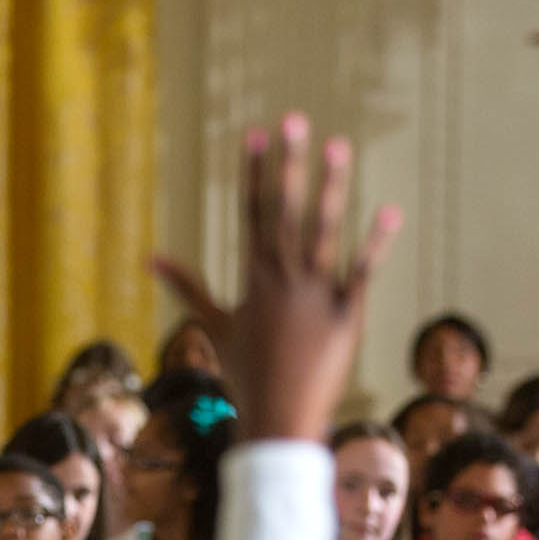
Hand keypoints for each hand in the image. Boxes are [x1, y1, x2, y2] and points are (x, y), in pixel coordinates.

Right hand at [151, 113, 400, 443]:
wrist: (277, 420)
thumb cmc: (244, 373)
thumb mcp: (215, 323)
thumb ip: (187, 286)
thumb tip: (149, 260)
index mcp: (253, 278)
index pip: (252, 214)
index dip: (254, 172)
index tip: (256, 134)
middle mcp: (283, 280)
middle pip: (284, 212)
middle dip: (288, 164)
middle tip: (293, 119)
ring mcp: (316, 296)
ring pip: (323, 232)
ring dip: (330, 187)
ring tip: (337, 147)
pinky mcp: (346, 315)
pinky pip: (362, 272)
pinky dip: (376, 243)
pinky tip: (388, 210)